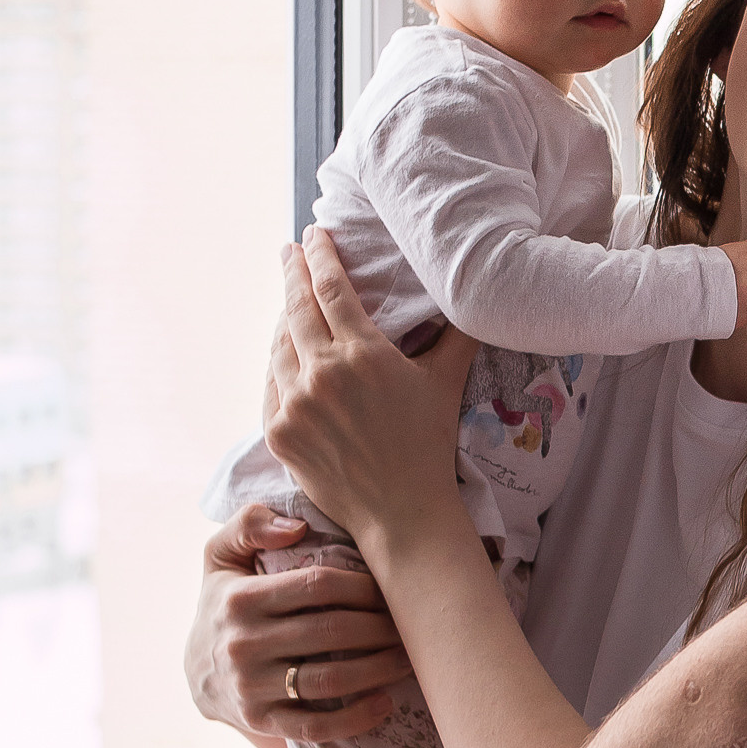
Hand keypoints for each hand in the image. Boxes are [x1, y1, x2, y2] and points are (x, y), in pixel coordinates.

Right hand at [185, 502, 411, 747]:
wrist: (196, 673)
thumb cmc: (224, 603)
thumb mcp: (221, 557)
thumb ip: (249, 524)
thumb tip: (297, 527)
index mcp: (239, 599)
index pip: (318, 585)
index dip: (363, 586)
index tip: (391, 587)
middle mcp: (243, 644)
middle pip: (332, 631)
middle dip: (381, 627)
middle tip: (412, 623)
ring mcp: (251, 688)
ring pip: (330, 680)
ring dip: (379, 669)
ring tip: (408, 659)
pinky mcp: (261, 721)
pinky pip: (315, 727)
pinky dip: (355, 719)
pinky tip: (385, 703)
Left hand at [265, 228, 476, 547]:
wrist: (401, 512)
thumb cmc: (428, 446)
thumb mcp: (444, 382)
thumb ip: (455, 335)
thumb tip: (475, 299)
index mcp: (361, 353)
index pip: (331, 287)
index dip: (320, 256)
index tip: (313, 234)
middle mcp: (321, 373)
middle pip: (296, 307)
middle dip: (292, 272)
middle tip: (289, 251)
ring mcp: (294, 403)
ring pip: (279, 345)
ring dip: (282, 318)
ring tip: (288, 302)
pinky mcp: (278, 432)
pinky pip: (271, 384)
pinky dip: (277, 364)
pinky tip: (283, 354)